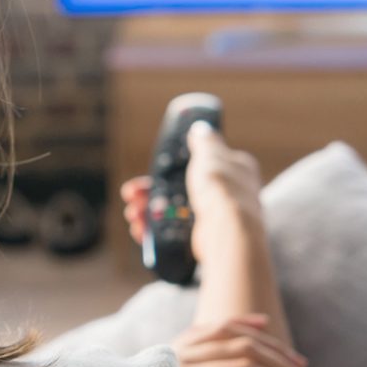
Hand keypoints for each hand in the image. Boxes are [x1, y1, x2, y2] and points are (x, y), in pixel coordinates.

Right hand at [120, 123, 261, 264]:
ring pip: (175, 212)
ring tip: (132, 213)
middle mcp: (227, 194)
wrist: (227, 233)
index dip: (177, 164)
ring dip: (149, 211)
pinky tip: (140, 228)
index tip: (157, 167)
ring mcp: (214, 218)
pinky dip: (155, 232)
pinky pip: (175, 234)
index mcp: (235, 170)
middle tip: (132, 193)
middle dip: (153, 191)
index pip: (204, 163)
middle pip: (182, 189)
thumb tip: (201, 129)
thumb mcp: (211, 154)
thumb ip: (205, 142)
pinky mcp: (203, 238)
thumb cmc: (221, 189)